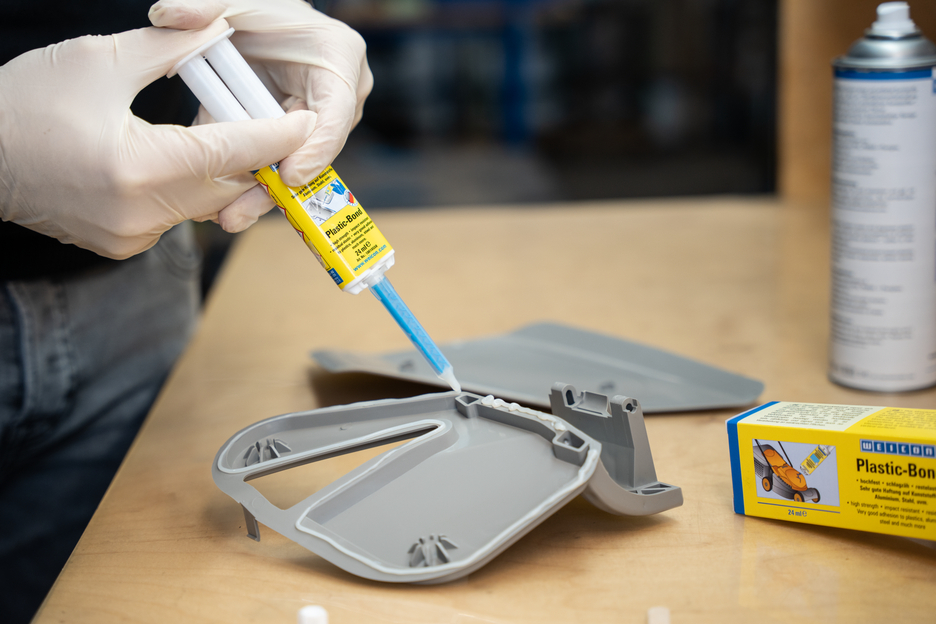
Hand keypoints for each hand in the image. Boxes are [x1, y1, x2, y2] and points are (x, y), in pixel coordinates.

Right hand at [0, 19, 316, 258]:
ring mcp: (132, 236)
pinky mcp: (123, 245)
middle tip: (273, 124)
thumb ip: (171, 48)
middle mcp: (143, 213)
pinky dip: (190, 189)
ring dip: (223, 172)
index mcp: (141, 166)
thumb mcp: (100, 60)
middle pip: (227, 184)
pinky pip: (177, 217)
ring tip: (233, 137)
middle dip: (255, 155)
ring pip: (205, 203)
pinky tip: (186, 162)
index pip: (233, 151)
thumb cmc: (25, 103)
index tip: (306, 122)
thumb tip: (220, 31)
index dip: (276, 134)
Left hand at [149, 0, 373, 187]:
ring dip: (260, 193)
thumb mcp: (235, 3)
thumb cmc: (258, 12)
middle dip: (280, 185)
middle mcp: (335, 97)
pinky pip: (268, 162)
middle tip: (247, 208)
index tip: (288, 176)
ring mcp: (312, 121)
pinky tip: (218, 204)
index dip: (316, 149)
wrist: (255, 25)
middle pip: (313, 150)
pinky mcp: (285, 137)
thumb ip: (205, 6)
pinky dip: (243, 181)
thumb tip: (167, 15)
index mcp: (338, 58)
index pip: (335, 112)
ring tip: (228, 216)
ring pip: (291, 165)